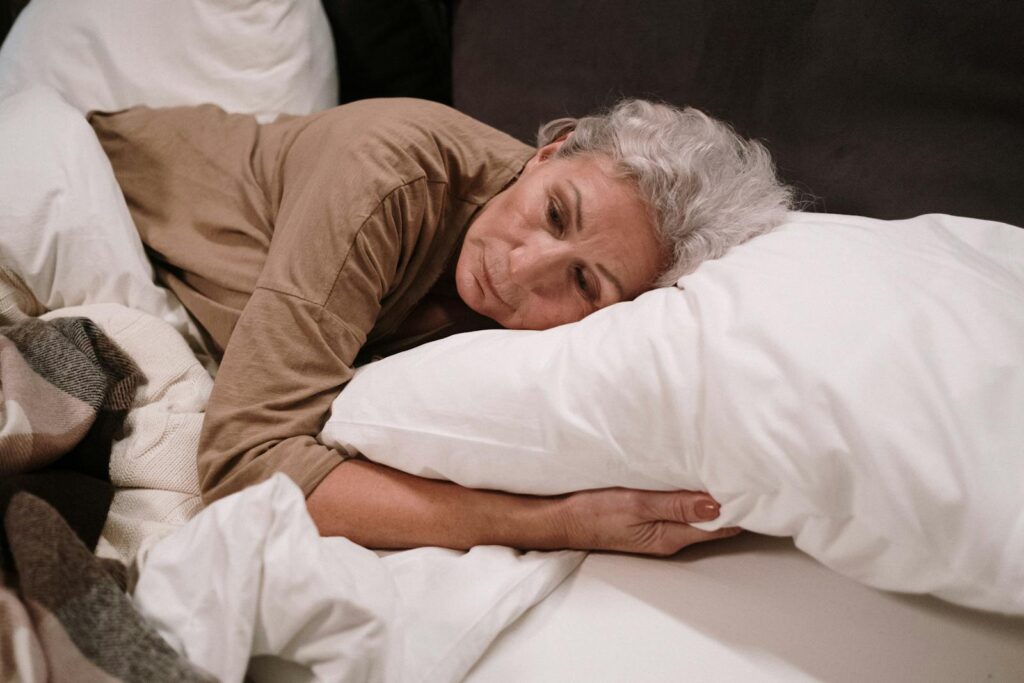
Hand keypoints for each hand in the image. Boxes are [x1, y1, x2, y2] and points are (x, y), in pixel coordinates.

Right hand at [556, 488, 740, 555]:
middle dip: (729, 500)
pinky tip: (694, 479)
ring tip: (724, 471)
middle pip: (712, 521)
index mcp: (670, 537)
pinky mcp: (649, 519)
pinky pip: (680, 509)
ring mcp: (660, 529)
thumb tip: (715, 504)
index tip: (752, 484)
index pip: (719, 526)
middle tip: (744, 471)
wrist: (560, 518)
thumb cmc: (592, 512)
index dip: (738, 507)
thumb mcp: (635, 504)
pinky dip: (691, 495)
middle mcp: (670, 537)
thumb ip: (676, 505)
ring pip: (697, 514)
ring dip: (710, 496)